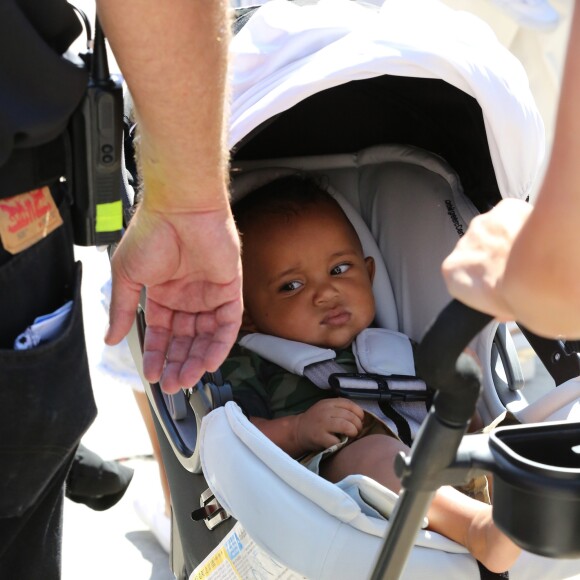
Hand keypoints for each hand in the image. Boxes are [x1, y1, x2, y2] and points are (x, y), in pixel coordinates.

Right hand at [105, 204, 242, 393]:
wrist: (180, 209)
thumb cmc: (152, 234)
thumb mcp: (127, 276)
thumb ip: (123, 310)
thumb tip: (109, 339)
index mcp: (164, 294)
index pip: (163, 333)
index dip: (158, 354)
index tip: (153, 375)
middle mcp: (188, 297)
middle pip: (186, 339)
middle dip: (179, 363)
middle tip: (173, 385)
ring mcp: (210, 294)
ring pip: (207, 336)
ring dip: (198, 360)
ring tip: (187, 379)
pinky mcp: (230, 289)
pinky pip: (228, 324)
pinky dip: (220, 345)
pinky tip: (209, 363)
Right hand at [295, 398, 363, 451]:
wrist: (298, 430)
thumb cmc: (316, 420)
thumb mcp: (326, 408)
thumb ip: (339, 408)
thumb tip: (359, 416)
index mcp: (328, 403)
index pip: (349, 404)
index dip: (359, 412)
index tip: (360, 419)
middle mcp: (325, 411)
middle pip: (350, 416)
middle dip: (358, 425)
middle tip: (357, 431)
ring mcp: (322, 424)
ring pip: (346, 426)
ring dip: (353, 432)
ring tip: (352, 436)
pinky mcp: (319, 437)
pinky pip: (337, 440)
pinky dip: (341, 443)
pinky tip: (339, 442)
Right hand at [441, 198, 531, 320]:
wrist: (543, 277)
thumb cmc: (520, 298)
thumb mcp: (495, 311)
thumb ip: (491, 300)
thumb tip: (503, 304)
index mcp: (452, 271)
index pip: (463, 271)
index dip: (484, 278)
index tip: (498, 283)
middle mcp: (462, 243)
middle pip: (480, 249)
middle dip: (498, 256)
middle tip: (520, 269)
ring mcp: (483, 224)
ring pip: (498, 231)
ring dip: (511, 239)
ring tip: (532, 253)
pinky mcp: (505, 208)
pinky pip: (515, 214)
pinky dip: (525, 222)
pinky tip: (539, 236)